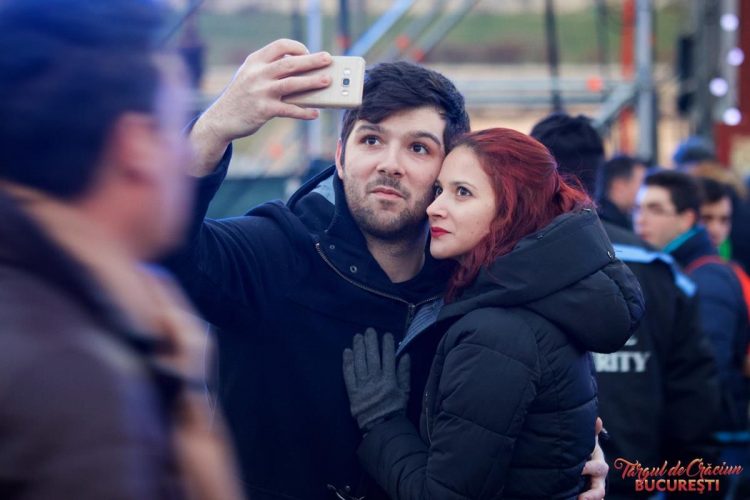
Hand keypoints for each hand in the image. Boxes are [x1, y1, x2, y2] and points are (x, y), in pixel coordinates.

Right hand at [189, 38, 332, 175]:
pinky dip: (303, 112)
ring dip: (312, 82)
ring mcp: (260, 92)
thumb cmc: (242, 97)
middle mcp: (257, 74)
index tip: (308, 53)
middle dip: (312, 60)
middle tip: (328, 59)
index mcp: (255, 61)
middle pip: (290, 63)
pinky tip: (315, 113)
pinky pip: (289, 109)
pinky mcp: (263, 110)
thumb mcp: (249, 76)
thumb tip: (301, 71)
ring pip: (292, 84)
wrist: (221, 119)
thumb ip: (269, 70)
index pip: (280, 46)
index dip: (297, 47)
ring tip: (327, 81)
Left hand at [342, 328, 409, 431]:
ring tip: (358, 337)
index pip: (388, 358)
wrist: (380, 428)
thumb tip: (405, 356)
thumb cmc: (395, 410)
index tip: (386, 334)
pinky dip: (347, 363)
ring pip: (359, 363)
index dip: (387, 345)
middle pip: (372, 357)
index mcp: (389, 381)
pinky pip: (348, 375)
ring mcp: (362, 386)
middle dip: (371, 342)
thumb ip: (404, 374)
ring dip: (358, 348)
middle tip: (369, 330)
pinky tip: (347, 352)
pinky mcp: (352, 392)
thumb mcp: (405, 393)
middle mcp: (375, 381)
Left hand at [578, 417, 607, 499]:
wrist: (583, 456)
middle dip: (592, 494)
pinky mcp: (586, 493)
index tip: (579, 469)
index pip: (598, 468)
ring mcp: (592, 487)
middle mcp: (597, 478)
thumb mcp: (587, 439)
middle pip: (599, 489)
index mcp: (598, 463)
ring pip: (596, 497)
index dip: (589, 468)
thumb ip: (591, 431)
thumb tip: (597, 419)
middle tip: (581, 498)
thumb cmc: (585, 446)